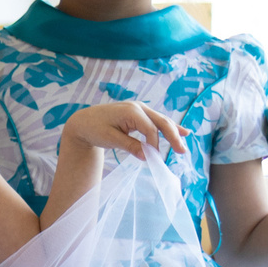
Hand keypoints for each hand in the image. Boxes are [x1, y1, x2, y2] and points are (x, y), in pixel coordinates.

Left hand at [62, 100, 184, 161]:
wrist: (84, 121)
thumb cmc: (94, 129)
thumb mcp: (110, 139)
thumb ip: (130, 146)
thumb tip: (147, 157)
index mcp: (131, 111)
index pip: (150, 129)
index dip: (154, 145)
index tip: (154, 159)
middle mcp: (138, 107)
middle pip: (161, 122)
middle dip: (173, 136)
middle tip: (182, 151)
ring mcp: (140, 109)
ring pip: (161, 120)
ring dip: (174, 132)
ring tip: (184, 145)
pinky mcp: (139, 114)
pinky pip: (156, 121)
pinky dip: (168, 127)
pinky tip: (182, 132)